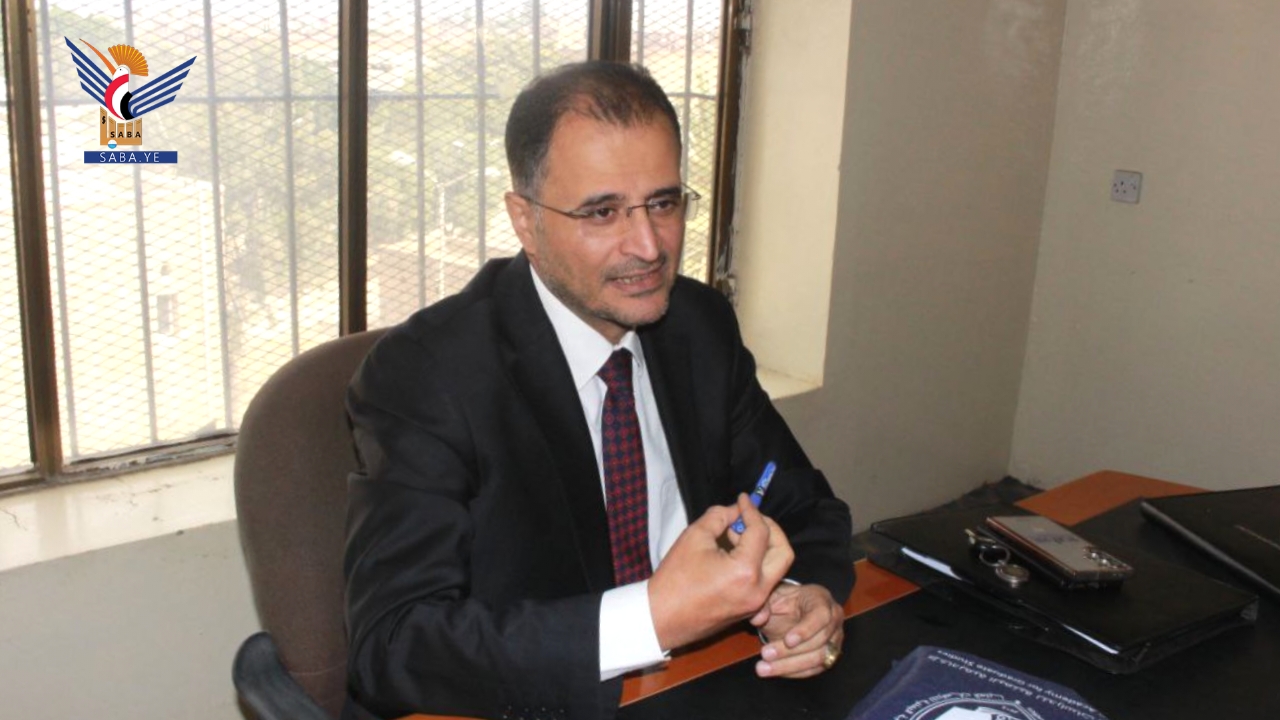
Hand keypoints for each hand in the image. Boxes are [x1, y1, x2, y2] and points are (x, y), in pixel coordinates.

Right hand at [648, 493, 793, 650]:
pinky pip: (765, 582)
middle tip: (748, 518)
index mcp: (745, 571)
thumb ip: (720, 516)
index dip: (752, 511)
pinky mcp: (750, 609)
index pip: (761, 532)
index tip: (742, 499)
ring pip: (777, 568)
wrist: (662, 617)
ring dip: (764, 546)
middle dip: (770, 529)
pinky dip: (758, 564)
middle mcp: (758, 590)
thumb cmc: (675, 578)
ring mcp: (756, 603)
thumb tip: (736, 510)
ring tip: (735, 536)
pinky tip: (735, 555)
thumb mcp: (694, 537)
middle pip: (783, 552)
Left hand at [750, 583, 843, 678]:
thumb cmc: (786, 601)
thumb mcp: (773, 596)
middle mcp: (833, 620)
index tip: (787, 640)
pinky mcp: (829, 656)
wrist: (793, 610)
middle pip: (819, 641)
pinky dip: (793, 672)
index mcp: (822, 599)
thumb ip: (764, 605)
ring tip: (765, 667)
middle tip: (766, 654)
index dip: (806, 630)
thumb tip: (758, 619)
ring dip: (789, 666)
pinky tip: (775, 671)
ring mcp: (834, 640)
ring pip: (818, 659)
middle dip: (790, 652)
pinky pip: (814, 669)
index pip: (821, 615)